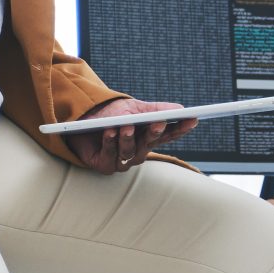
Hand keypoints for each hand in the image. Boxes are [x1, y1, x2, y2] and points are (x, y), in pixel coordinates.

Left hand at [64, 96, 197, 174]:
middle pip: (150, 144)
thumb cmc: (109, 115)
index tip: (192, 119)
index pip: (169, 135)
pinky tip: (110, 131)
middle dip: (154, 133)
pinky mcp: (105, 165)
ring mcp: (122, 161)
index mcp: (148, 138)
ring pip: (129, 152)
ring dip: (128, 138)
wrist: (80, 121)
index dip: (181, 128)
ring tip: (126, 126)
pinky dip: (110, 142)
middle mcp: (137, 151)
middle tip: (159, 123)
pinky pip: (110, 155)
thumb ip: (155, 109)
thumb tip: (179, 108)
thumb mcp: (133, 107)